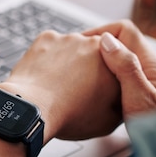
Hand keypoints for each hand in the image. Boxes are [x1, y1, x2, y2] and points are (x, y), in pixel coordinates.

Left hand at [0, 30, 121, 141]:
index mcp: (118, 61)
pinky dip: (47, 56)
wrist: (34, 109)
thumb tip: (118, 95)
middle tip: (75, 87)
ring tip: (56, 83)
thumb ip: (121, 99)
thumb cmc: (71, 117)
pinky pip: (50, 45)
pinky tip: (43, 74)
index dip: (106, 79)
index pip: (117, 65)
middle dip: (88, 66)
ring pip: (70, 47)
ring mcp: (69, 38)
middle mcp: (95, 43)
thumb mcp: (110, 119)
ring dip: (67, 60)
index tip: (96, 91)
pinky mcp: (47, 37)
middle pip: (94, 52)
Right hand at [84, 20, 155, 117]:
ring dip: (96, 64)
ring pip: (114, 61)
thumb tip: (106, 41)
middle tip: (75, 60)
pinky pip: (114, 77)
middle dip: (94, 49)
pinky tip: (90, 92)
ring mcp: (142, 81)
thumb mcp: (140, 97)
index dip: (100, 33)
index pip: (123, 30)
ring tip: (78, 74)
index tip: (81, 45)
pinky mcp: (136, 95)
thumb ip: (125, 67)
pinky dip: (100, 79)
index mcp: (149, 64)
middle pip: (117, 44)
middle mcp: (147, 69)